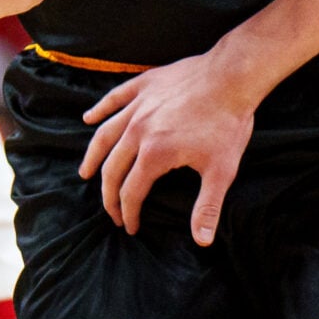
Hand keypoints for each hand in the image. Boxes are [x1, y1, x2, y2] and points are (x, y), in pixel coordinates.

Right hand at [79, 48, 255, 243]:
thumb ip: (207, 207)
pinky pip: (114, 99)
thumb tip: (202, 241)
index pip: (131, 192)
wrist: (233, 77)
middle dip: (108, 195)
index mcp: (154, 154)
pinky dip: (99, 110)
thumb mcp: (221, 171)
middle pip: (112, 168)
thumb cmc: (228, 124)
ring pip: (105, 135)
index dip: (128, 213)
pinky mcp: (144, 85)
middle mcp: (137, 131)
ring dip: (93, 156)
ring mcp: (138, 106)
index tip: (130, 227)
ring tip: (85, 173)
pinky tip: (88, 118)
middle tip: (111, 211)